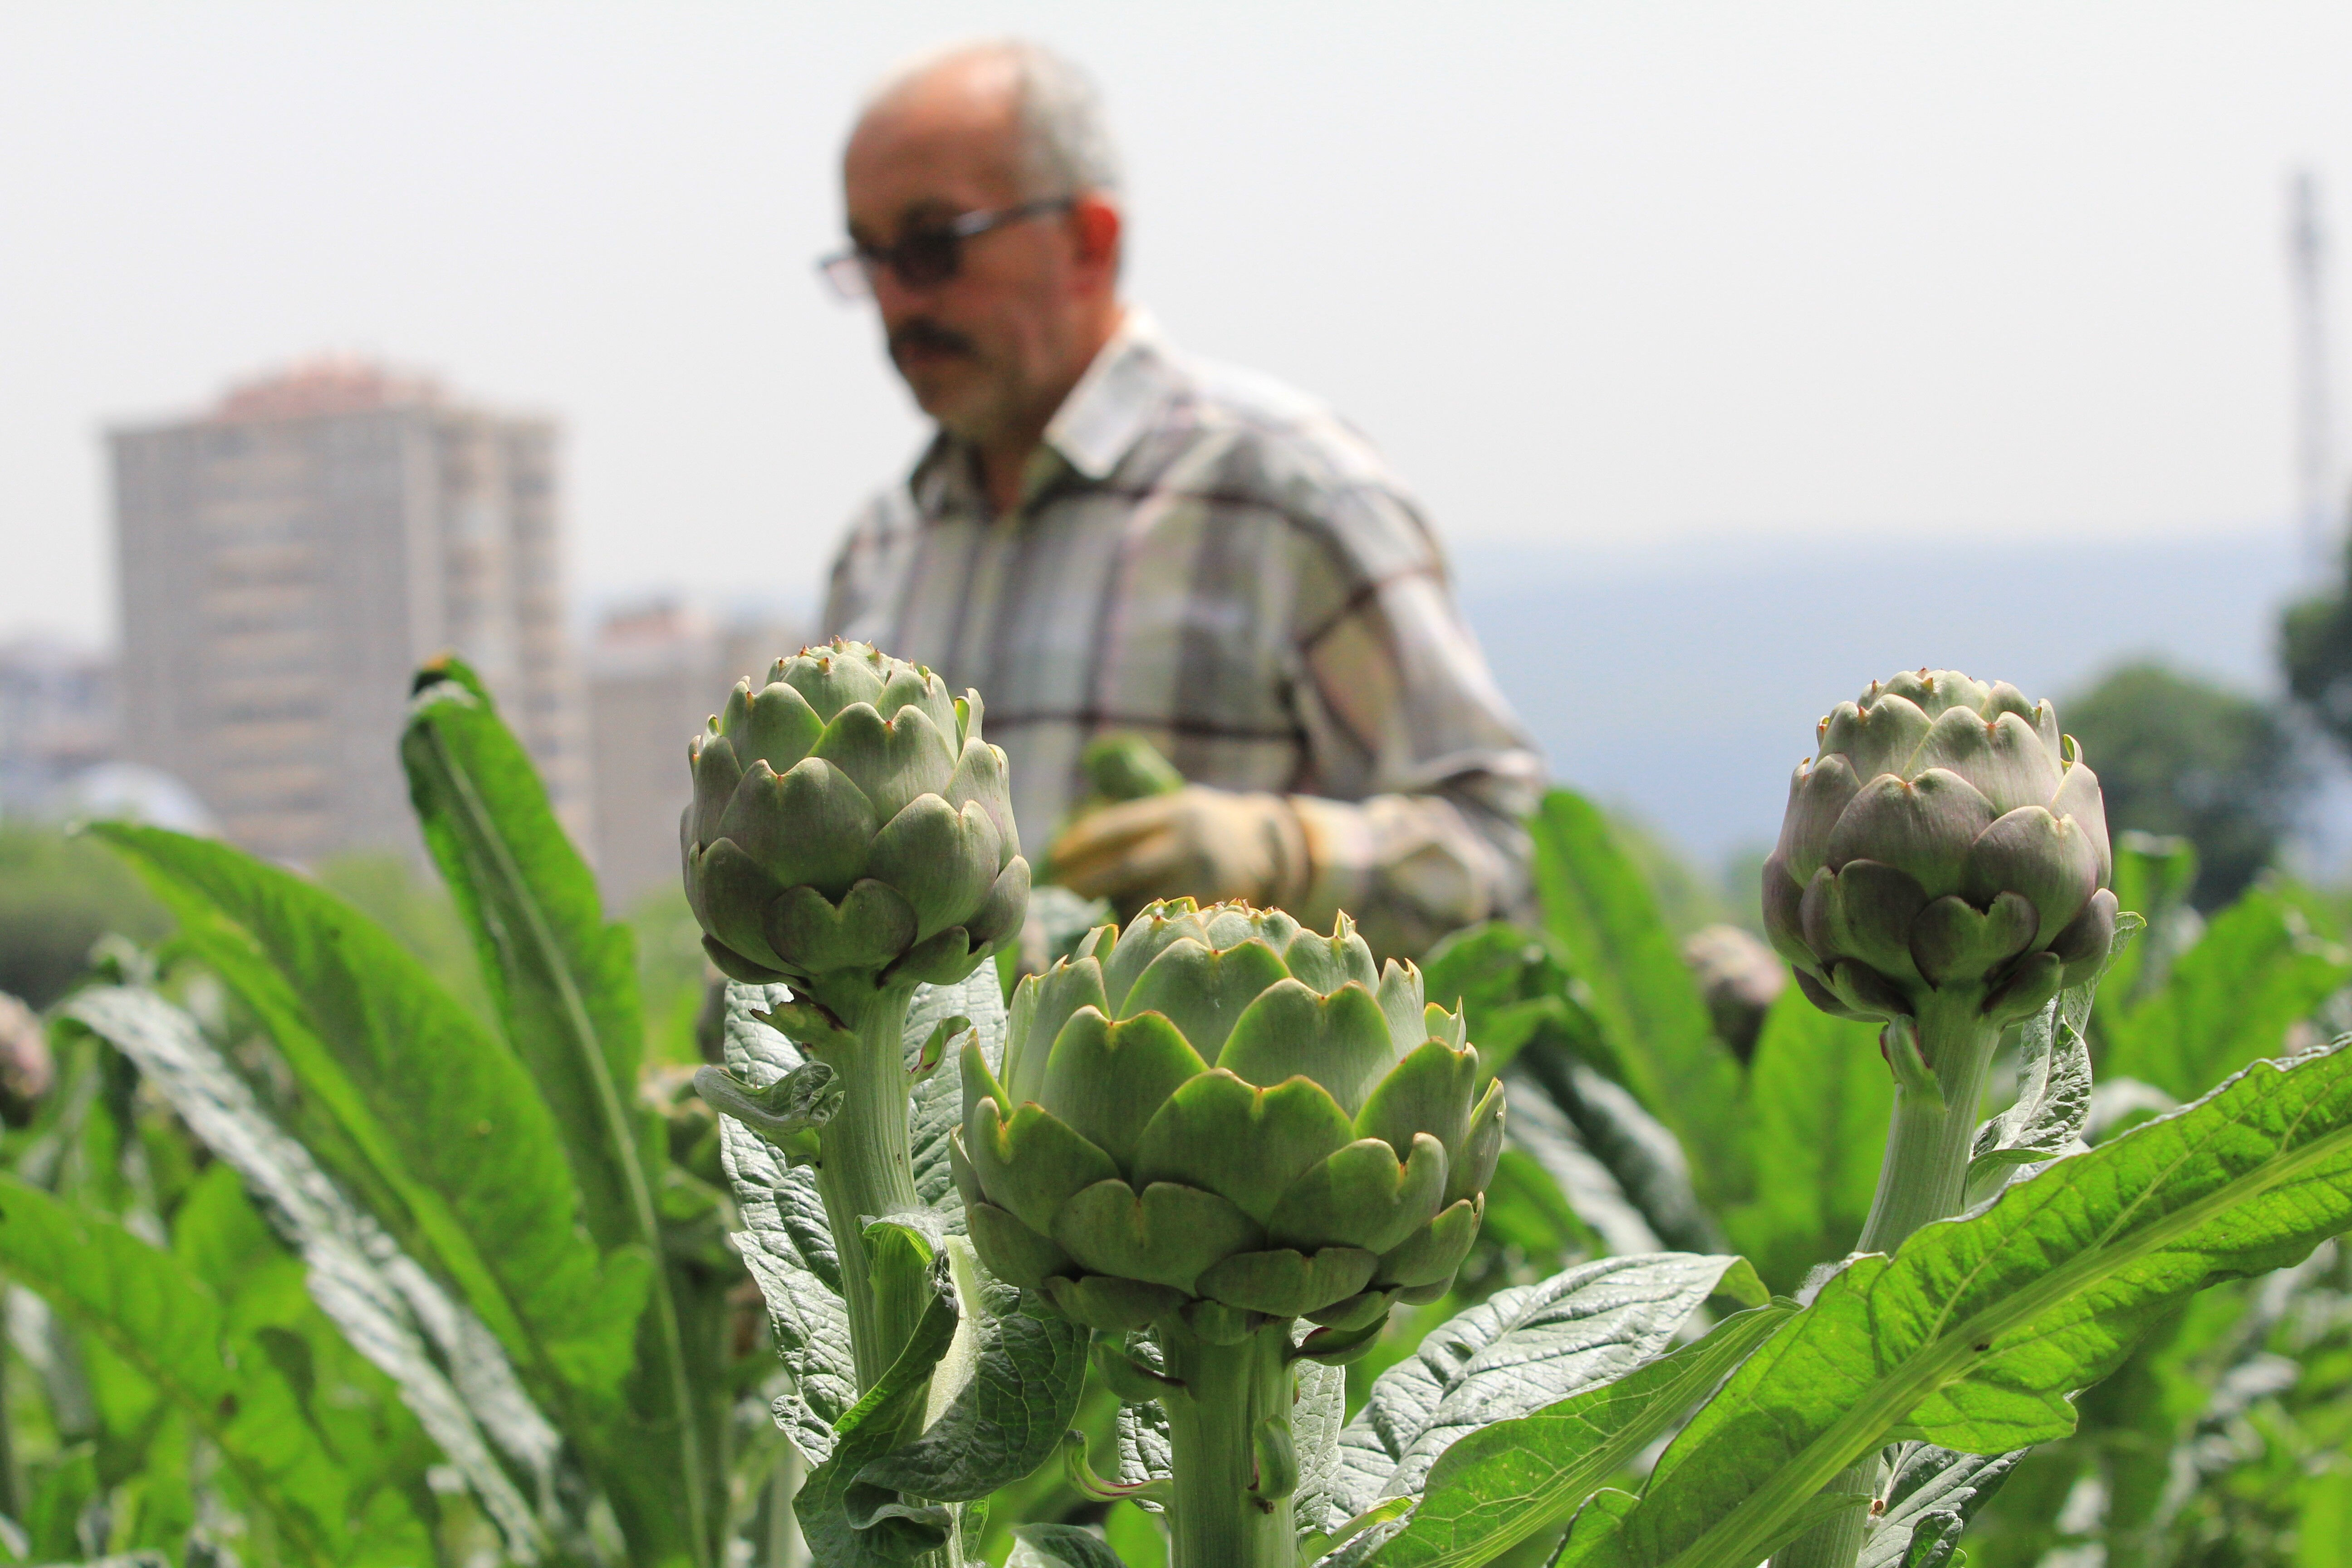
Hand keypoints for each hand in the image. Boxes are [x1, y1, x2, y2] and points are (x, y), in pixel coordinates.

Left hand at [1048, 785, 1308, 909]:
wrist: (1270, 844)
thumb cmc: (1204, 828)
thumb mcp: (1176, 810)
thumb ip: (1138, 826)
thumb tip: (1073, 848)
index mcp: (1175, 812)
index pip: (1115, 828)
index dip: (1079, 845)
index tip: (1053, 858)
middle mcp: (1191, 841)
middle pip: (1125, 865)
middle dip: (1085, 881)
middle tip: (1058, 893)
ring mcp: (1206, 875)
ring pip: (1145, 897)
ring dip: (1110, 906)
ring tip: (1082, 911)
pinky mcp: (1216, 905)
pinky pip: (1167, 920)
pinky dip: (1140, 923)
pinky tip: (1120, 927)